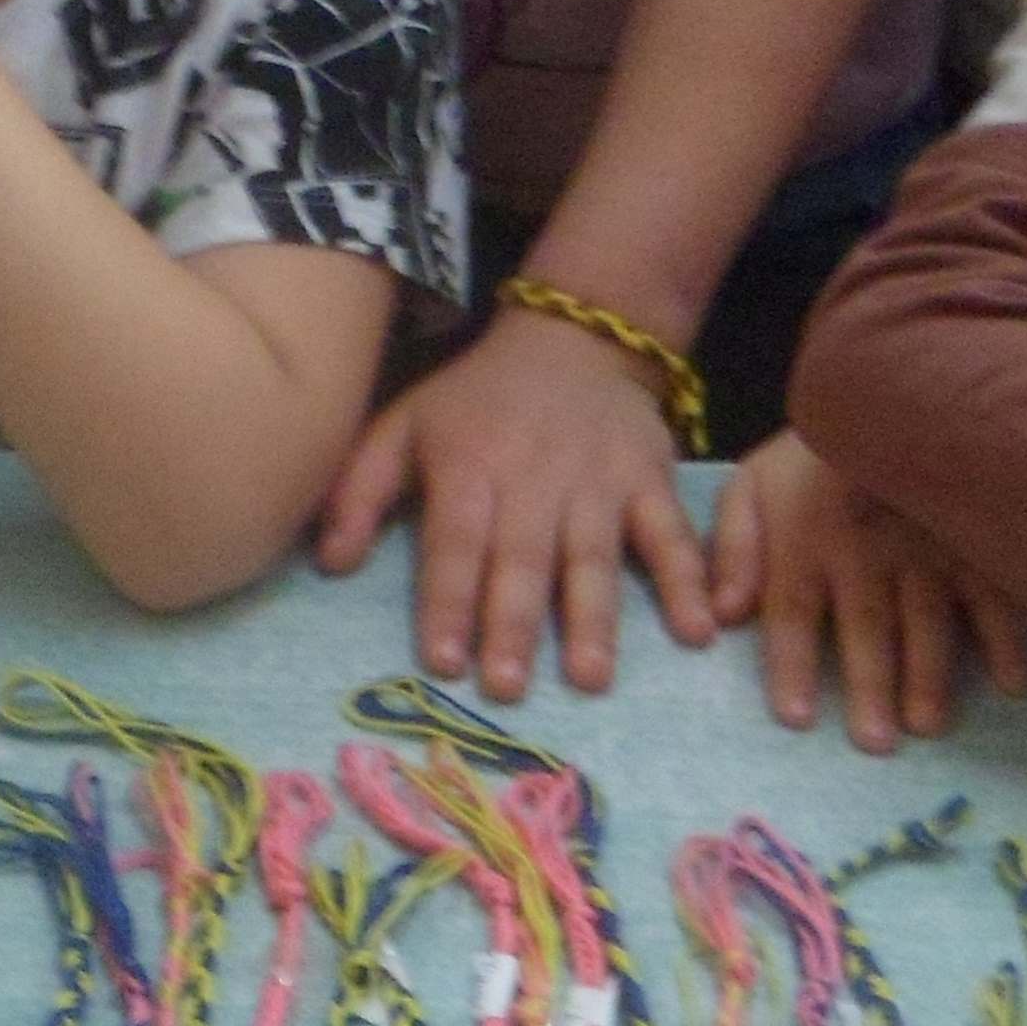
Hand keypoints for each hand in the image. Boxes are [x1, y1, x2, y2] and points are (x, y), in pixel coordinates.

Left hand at [314, 302, 712, 698]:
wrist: (574, 336)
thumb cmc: (476, 401)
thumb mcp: (403, 424)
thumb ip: (359, 490)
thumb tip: (328, 563)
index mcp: (468, 467)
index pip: (455, 542)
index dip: (448, 600)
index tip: (444, 660)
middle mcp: (533, 479)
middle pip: (522, 559)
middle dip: (514, 625)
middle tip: (508, 689)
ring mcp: (598, 482)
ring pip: (592, 557)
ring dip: (593, 620)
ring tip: (590, 678)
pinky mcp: (649, 481)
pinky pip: (670, 535)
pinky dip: (687, 580)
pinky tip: (698, 630)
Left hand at [709, 429, 1026, 750]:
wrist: (895, 389)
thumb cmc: (813, 453)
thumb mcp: (752, 484)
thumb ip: (732, 548)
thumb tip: (719, 617)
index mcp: (806, 540)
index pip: (792, 613)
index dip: (792, 666)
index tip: (796, 719)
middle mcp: (866, 550)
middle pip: (865, 627)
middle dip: (869, 686)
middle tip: (873, 744)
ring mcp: (926, 545)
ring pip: (928, 618)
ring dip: (929, 674)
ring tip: (927, 725)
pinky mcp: (976, 539)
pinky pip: (996, 592)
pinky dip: (1007, 638)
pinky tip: (1014, 683)